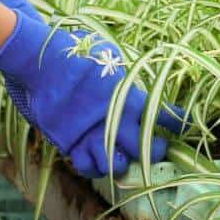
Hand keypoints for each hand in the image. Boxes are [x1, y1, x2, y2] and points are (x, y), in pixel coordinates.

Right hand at [0, 0, 188, 177]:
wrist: (37, 59)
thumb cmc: (72, 51)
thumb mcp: (107, 55)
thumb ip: (123, 74)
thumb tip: (135, 79)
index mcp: (126, 94)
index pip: (161, 114)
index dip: (175, 122)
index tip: (181, 126)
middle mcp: (111, 117)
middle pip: (144, 146)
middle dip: (156, 150)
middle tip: (158, 148)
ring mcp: (88, 132)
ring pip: (116, 164)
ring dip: (125, 164)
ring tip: (128, 159)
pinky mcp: (67, 141)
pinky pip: (86, 165)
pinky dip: (95, 168)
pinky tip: (100, 164)